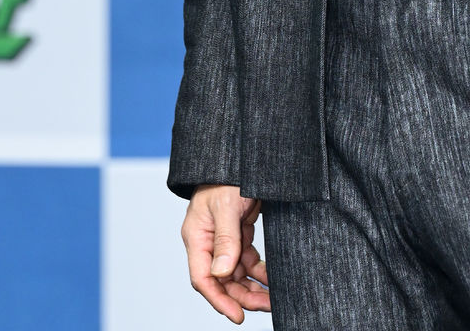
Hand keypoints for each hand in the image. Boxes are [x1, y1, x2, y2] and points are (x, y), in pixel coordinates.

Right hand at [182, 184, 269, 321]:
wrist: (240, 155)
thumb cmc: (227, 176)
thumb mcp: (226, 206)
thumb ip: (225, 239)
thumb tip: (223, 273)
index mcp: (197, 237)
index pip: (203, 278)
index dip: (219, 300)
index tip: (237, 315)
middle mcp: (208, 242)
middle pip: (222, 280)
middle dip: (242, 296)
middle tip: (266, 305)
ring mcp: (223, 239)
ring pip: (235, 273)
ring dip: (252, 287)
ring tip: (272, 298)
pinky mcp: (238, 232)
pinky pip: (247, 259)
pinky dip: (258, 271)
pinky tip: (271, 279)